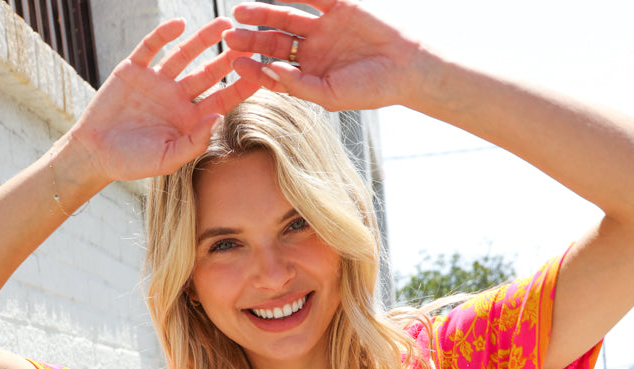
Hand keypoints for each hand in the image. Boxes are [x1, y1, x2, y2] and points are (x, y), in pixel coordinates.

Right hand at [67, 17, 261, 184]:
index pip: (221, 101)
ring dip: (203, 39)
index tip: (260, 75)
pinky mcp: (134, 69)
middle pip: (209, 73)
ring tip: (224, 24)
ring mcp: (157, 81)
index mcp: (189, 120)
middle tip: (249, 42)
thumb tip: (218, 119)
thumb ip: (194, 142)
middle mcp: (177, 97)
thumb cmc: (133, 163)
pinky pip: (152, 47)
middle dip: (228, 59)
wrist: (95, 153)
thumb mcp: (168, 159)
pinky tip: (179, 25)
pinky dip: (164, 35)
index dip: (240, 88)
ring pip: (185, 55)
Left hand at [223, 1, 420, 112]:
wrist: (405, 67)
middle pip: (274, 42)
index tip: (233, 64)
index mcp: (309, 76)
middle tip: (228, 35)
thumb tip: (268, 70)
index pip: (274, 70)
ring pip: (285, 17)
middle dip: (251, 39)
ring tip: (240, 11)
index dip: (253, 67)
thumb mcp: (329, 95)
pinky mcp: (337, 6)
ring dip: (262, 13)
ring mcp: (323, 27)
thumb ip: (298, 84)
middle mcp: (312, 52)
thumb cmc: (370, 89)